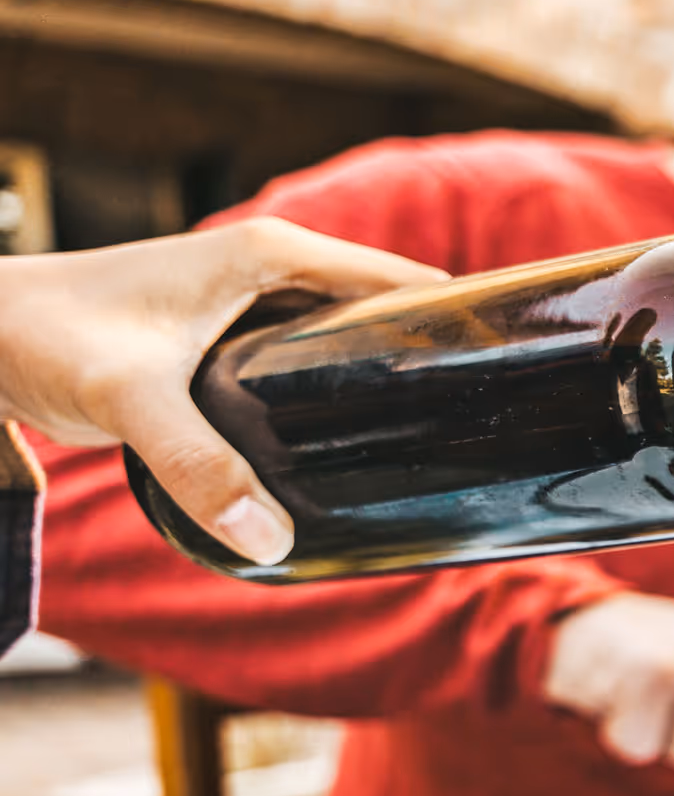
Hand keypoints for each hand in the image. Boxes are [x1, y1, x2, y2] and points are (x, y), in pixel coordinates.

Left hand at [0, 219, 443, 562]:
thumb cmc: (41, 334)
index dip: (461, 330)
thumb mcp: (131, 397)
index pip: (408, 284)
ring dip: (384, 391)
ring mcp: (252, 305)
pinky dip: (335, 403)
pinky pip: (310, 367)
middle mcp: (275, 269)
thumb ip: (200, 465)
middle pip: (390, 318)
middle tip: (475, 440)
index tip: (506, 386)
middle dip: (430, 372)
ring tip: (432, 453)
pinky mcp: (230, 342)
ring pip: (350, 346)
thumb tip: (272, 541)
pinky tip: (349, 455)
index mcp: (276, 254)